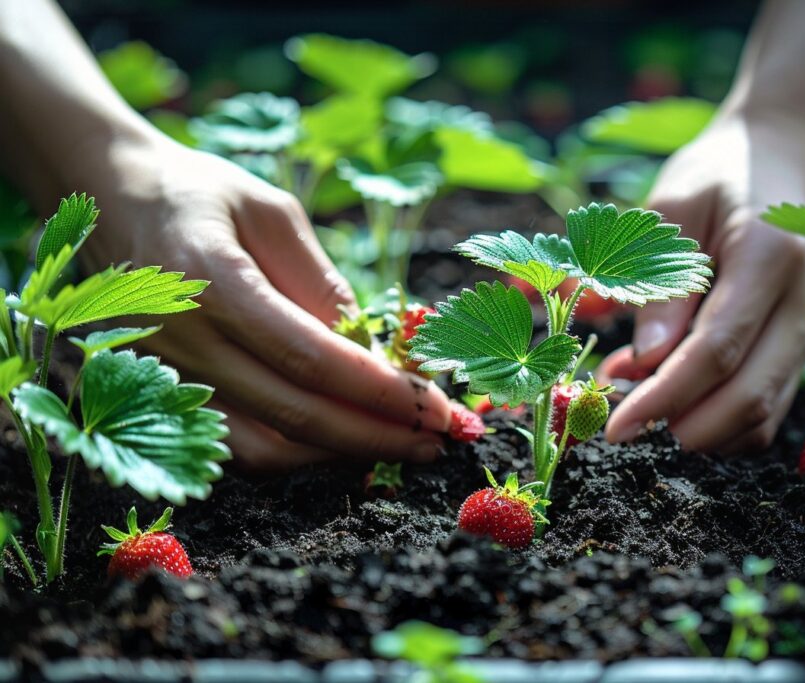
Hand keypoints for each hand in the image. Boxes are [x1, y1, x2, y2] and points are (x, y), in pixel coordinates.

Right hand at [69, 134, 450, 469]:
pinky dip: (296, 452)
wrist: (108, 196)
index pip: (312, 358)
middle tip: (437, 440)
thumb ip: (322, 284)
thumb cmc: (200, 193)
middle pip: (293, 414)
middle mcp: (179, 339)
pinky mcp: (157, 395)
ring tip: (400, 445)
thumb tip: (378, 354)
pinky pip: (236, 446)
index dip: (382, 392)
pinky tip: (343, 438)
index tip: (437, 406)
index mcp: (210, 280)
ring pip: (262, 449)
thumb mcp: (274, 213)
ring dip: (339, 455)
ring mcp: (161, 376)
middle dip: (377, 435)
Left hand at [599, 109, 804, 453]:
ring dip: (701, 428)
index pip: (717, 350)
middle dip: (684, 427)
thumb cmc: (714, 177)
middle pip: (750, 395)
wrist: (778, 160)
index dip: (664, 397)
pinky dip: (722, 421)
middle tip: (625, 424)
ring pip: (764, 413)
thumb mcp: (670, 210)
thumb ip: (658, 285)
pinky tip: (678, 398)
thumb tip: (643, 364)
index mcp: (772, 254)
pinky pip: (770, 406)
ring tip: (643, 401)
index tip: (616, 427)